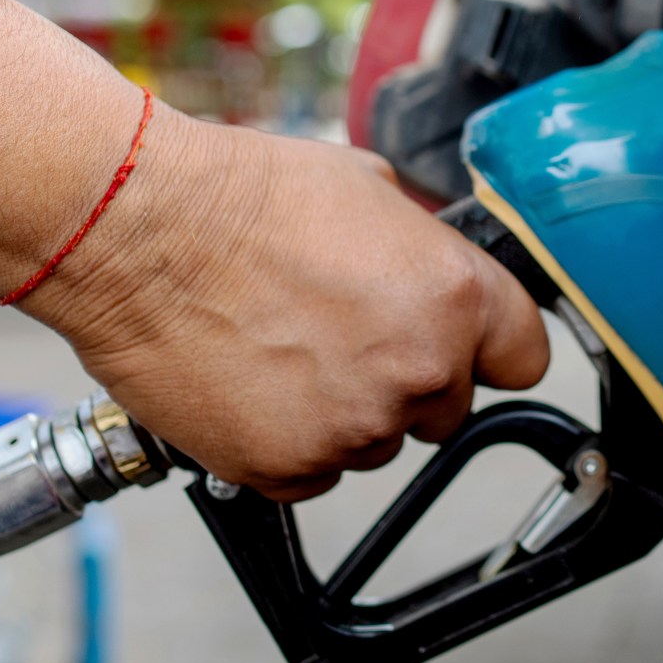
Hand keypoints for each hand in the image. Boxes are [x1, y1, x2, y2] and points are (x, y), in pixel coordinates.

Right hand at [24, 110, 551, 499]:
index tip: (467, 351)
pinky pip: (310, 474)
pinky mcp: (287, 467)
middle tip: (339, 336)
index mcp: (454, 297)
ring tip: (280, 349)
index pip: (524, 358)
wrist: (138, 231)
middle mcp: (419, 369)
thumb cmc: (241, 197)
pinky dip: (284, 442)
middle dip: (405, 380)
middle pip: (446, 408)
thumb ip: (421, 247)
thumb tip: (431, 269)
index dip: (490, 351)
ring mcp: (355, 427)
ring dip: (342, 411)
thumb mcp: (368, 189)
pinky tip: (250, 384)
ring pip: (374, 442)